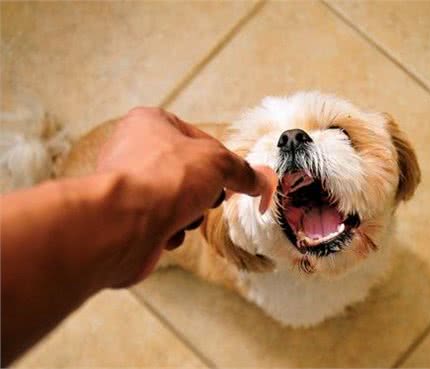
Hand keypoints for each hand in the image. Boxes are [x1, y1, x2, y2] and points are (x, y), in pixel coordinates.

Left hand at [96, 107, 275, 286]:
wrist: (125, 224)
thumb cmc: (162, 179)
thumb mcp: (219, 163)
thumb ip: (242, 171)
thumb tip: (260, 181)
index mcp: (149, 123)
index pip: (199, 139)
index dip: (221, 160)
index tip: (236, 177)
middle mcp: (132, 150)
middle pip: (188, 172)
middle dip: (203, 191)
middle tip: (208, 197)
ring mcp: (127, 185)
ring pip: (176, 201)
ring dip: (188, 214)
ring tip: (183, 215)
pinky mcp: (125, 217)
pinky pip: (161, 224)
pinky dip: (171, 231)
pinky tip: (167, 231)